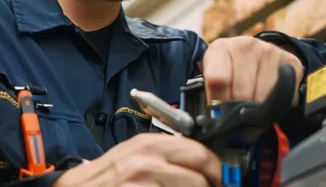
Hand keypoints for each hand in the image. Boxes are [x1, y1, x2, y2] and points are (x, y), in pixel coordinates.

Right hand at [52, 133, 222, 186]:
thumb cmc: (105, 177)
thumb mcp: (135, 156)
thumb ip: (166, 156)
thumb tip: (201, 165)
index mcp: (151, 143)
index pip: (201, 152)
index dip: (216, 169)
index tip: (220, 178)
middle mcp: (149, 159)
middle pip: (202, 173)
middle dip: (213, 185)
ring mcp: (144, 180)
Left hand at [201, 36, 304, 106]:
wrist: (255, 59)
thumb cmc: (229, 73)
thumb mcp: (212, 80)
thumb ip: (212, 94)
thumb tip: (218, 119)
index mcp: (221, 48)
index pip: (217, 79)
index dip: (220, 102)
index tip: (220, 112)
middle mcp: (246, 45)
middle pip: (243, 93)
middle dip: (240, 110)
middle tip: (239, 113)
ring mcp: (270, 51)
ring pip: (264, 96)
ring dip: (259, 109)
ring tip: (253, 105)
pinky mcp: (291, 61)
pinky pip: (285, 96)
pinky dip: (277, 105)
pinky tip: (269, 97)